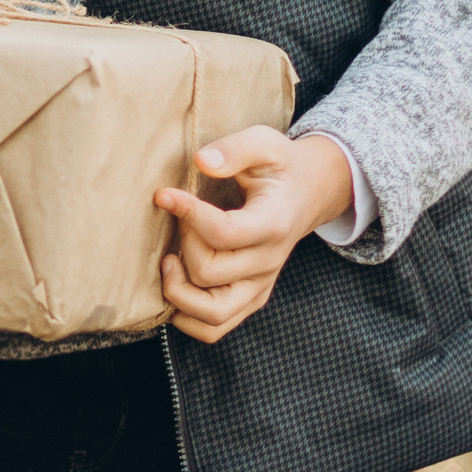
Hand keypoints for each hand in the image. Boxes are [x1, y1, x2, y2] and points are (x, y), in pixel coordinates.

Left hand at [155, 127, 352, 343]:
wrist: (309, 193)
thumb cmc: (280, 167)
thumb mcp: (264, 143)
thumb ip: (234, 150)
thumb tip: (201, 161)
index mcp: (273, 224)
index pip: (223, 233)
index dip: (186, 214)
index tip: (163, 194)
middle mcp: (268, 262)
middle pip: (209, 272)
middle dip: (183, 244)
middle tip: (178, 220)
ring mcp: (260, 285)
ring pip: (213, 314)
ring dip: (178, 292)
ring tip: (167, 261)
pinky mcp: (250, 298)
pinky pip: (215, 327)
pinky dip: (186, 317)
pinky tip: (175, 283)